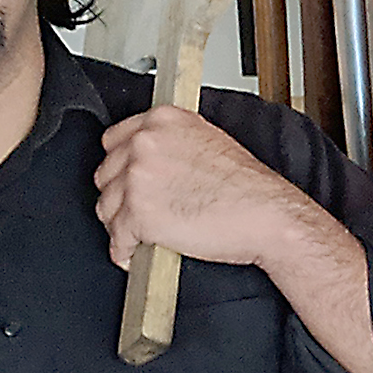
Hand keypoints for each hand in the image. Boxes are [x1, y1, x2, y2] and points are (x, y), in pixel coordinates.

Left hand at [94, 107, 311, 271]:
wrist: (266, 215)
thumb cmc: (247, 187)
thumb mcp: (209, 140)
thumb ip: (172, 142)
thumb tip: (152, 159)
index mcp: (162, 120)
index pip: (114, 140)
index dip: (122, 166)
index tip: (128, 180)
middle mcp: (144, 143)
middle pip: (106, 174)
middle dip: (121, 196)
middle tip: (138, 211)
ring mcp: (138, 178)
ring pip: (107, 207)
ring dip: (121, 224)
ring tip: (140, 234)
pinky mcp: (138, 215)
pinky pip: (117, 238)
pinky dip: (124, 250)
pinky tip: (134, 252)